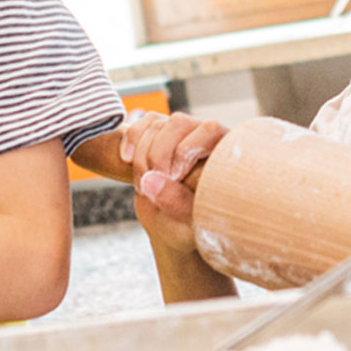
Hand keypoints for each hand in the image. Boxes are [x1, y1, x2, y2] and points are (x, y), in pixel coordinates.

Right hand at [118, 110, 226, 254]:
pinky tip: (126, 160)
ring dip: (143, 156)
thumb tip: (151, 180)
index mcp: (225, 154)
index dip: (187, 150)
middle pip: (179, 123)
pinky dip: (129, 141)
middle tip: (153, 183)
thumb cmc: (189, 227)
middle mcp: (204, 138)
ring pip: (157, 125)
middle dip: (160, 153)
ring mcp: (178, 134)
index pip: (210, 129)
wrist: (171, 225)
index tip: (174, 176)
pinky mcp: (156, 136)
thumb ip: (176, 203)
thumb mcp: (188, 223)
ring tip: (143, 186)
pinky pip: (140, 126)